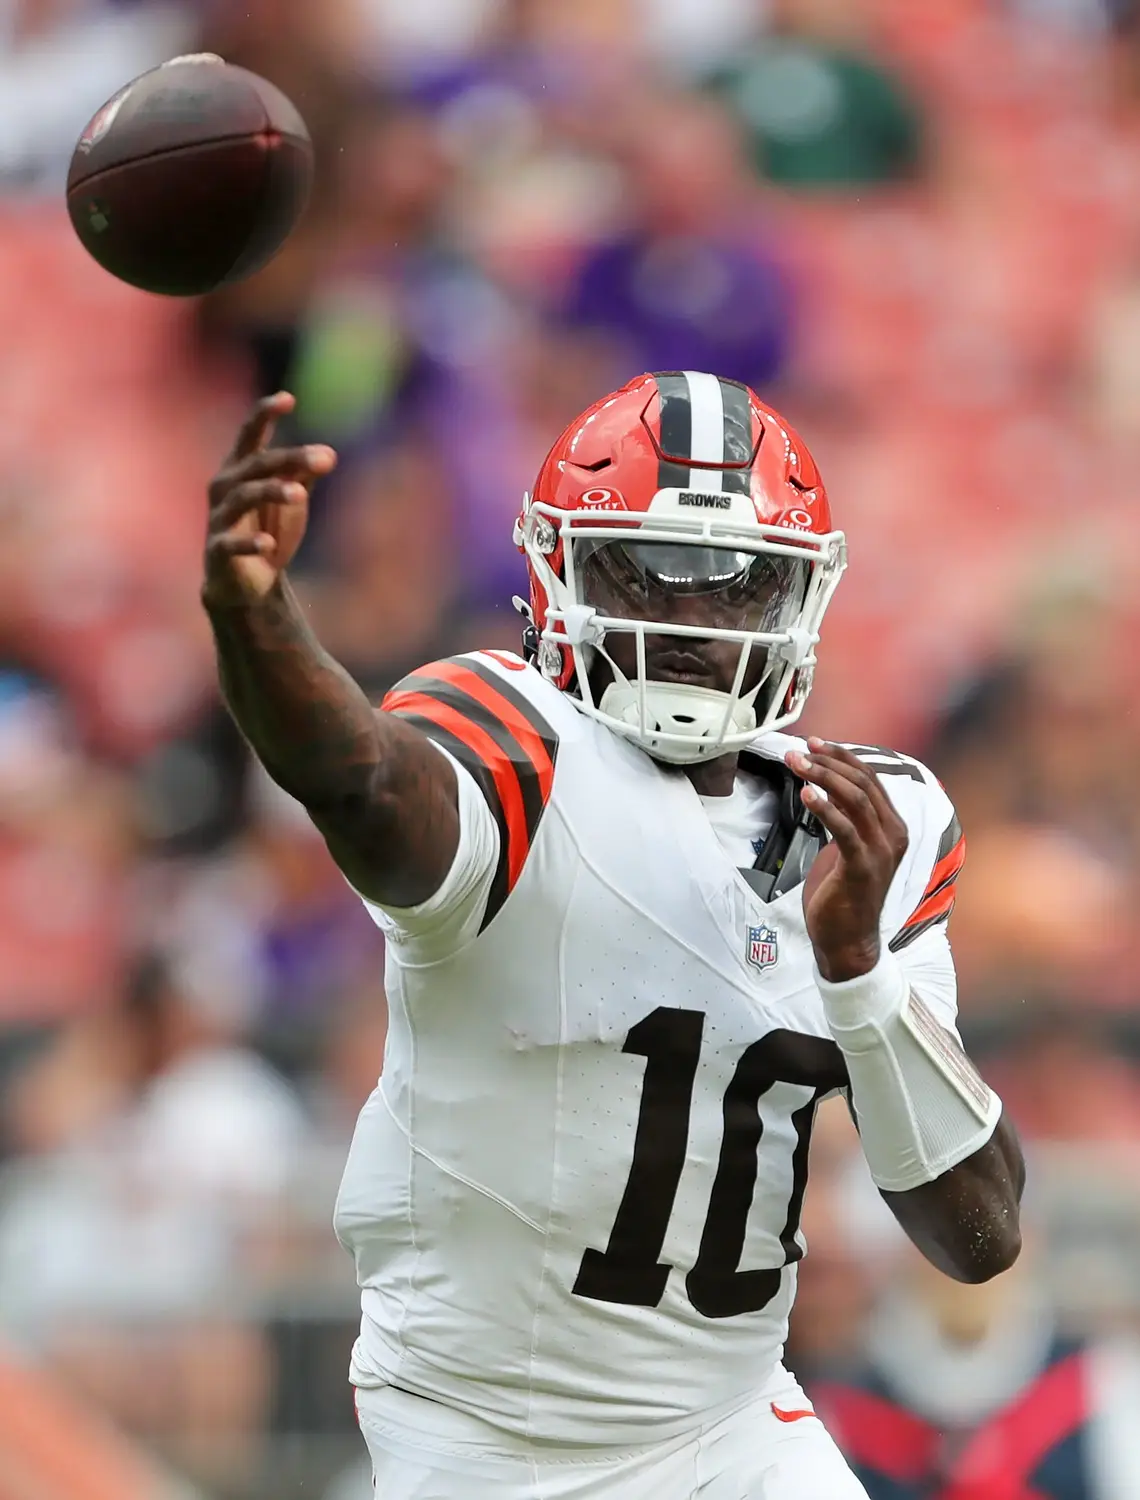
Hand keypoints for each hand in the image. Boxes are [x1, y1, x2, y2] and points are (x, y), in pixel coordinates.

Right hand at [202, 392, 336, 607]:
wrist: (246, 584)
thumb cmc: (268, 529)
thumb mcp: (288, 499)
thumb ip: (303, 475)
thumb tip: (329, 454)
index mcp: (240, 469)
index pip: (250, 435)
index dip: (265, 414)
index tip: (288, 399)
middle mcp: (224, 487)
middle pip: (257, 465)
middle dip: (289, 459)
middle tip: (325, 460)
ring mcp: (219, 518)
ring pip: (243, 497)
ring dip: (272, 492)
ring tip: (300, 494)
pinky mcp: (217, 551)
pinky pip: (230, 544)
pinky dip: (249, 543)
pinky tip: (269, 545)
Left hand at [787, 740, 908, 982]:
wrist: (848, 940)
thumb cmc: (844, 893)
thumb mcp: (848, 847)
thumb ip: (846, 819)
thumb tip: (824, 786)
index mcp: (893, 826)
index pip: (870, 779)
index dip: (843, 757)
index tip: (815, 743)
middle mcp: (893, 835)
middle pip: (863, 782)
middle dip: (829, 761)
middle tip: (799, 751)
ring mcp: (881, 851)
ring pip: (854, 799)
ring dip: (822, 777)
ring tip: (796, 765)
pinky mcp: (862, 867)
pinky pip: (844, 828)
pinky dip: (824, 807)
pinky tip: (805, 794)